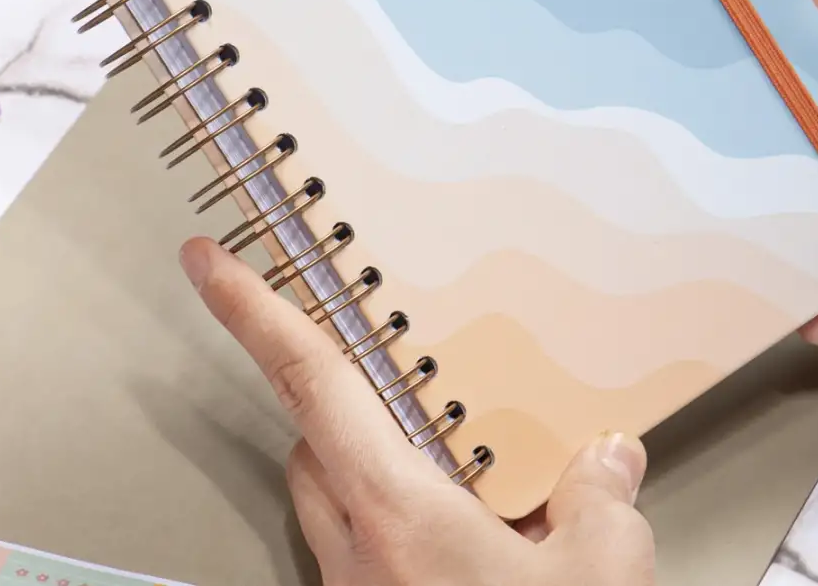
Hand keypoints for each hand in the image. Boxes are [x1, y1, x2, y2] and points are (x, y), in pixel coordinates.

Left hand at [179, 237, 655, 585]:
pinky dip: (405, 518)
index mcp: (394, 509)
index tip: (207, 262)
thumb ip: (601, 500)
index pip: (306, 379)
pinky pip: (371, 547)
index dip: (252, 310)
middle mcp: (358, 549)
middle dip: (332, 394)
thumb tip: (610, 458)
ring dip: (371, 460)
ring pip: (332, 494)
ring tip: (451, 454)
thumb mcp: (600, 576)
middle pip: (311, 438)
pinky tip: (478, 533)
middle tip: (384, 369)